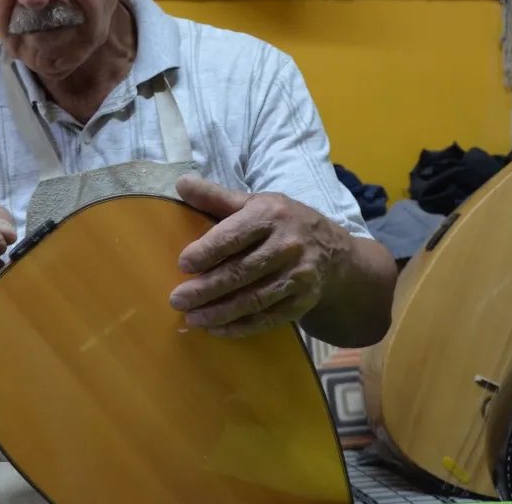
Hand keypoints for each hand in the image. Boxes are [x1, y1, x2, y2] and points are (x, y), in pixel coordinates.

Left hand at [168, 174, 350, 337]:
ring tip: (191, 317)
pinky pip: (267, 318)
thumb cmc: (282, 224)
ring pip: (253, 299)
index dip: (208, 251)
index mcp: (271, 215)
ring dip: (219, 312)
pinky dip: (240, 327)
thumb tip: (180, 183)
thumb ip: (216, 197)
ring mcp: (297, 276)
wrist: (333, 253)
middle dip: (206, 288)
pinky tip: (216, 329)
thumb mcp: (254, 203)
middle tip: (177, 299)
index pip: (235, 235)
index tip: (183, 264)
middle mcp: (287, 245)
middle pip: (241, 271)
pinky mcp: (301, 302)